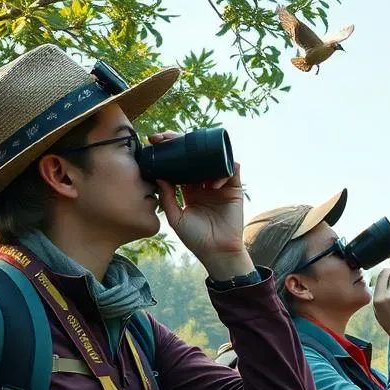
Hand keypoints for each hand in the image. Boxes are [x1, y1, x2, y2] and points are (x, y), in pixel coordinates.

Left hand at [151, 133, 252, 278]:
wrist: (217, 251)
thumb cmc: (195, 238)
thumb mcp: (175, 217)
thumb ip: (167, 197)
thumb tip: (158, 176)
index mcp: (189, 190)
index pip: (180, 165)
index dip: (170, 152)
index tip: (155, 142)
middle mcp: (204, 184)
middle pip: (196, 157)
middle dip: (183, 144)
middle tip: (169, 138)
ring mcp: (219, 185)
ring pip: (214, 159)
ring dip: (205, 153)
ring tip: (194, 154)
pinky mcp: (234, 189)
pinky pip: (232, 170)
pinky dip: (223, 170)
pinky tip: (212, 183)